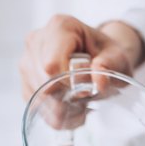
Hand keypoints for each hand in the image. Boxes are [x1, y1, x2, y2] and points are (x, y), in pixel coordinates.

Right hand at [19, 14, 144, 100]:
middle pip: (44, 86)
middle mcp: (36, 42)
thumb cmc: (106, 56)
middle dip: (68, 100)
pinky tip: (71, 108)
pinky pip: (39, 110)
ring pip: (41, 101)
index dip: (69, 85)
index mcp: (59, 28)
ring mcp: (27, 63)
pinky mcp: (26, 84)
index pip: (51, 65)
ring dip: (65, 111)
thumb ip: (110, 67)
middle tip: (87, 99)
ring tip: (81, 104)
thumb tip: (100, 82)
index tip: (87, 89)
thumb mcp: (117, 58)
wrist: (98, 59)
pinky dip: (59, 117)